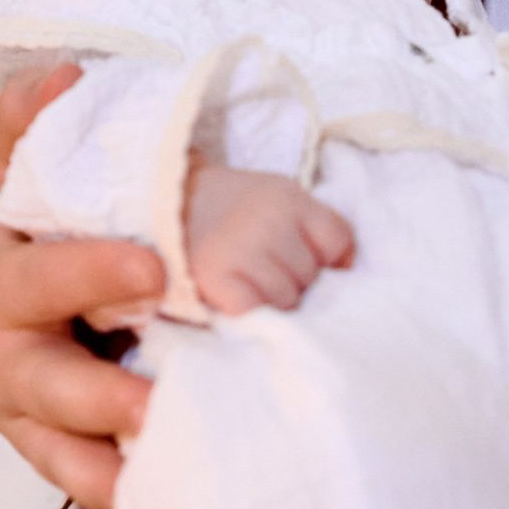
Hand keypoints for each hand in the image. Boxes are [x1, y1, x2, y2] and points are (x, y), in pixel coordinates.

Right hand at [0, 67, 164, 508]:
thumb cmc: (7, 236)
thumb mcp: (0, 176)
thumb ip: (21, 125)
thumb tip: (59, 75)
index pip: (38, 282)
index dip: (91, 273)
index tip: (156, 267)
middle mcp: (0, 365)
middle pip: (49, 391)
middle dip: (106, 399)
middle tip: (165, 402)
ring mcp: (27, 423)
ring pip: (68, 462)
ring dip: (121, 473)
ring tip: (185, 481)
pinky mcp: (56, 461)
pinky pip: (91, 493)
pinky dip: (132, 506)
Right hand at [184, 164, 354, 314]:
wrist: (165, 205)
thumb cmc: (228, 210)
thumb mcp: (274, 197)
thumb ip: (309, 226)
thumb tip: (344, 272)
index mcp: (287, 196)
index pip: (338, 241)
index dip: (327, 259)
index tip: (305, 260)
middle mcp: (268, 219)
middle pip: (312, 275)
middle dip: (296, 280)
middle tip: (266, 270)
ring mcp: (240, 248)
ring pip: (287, 299)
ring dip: (273, 300)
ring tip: (249, 283)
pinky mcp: (214, 278)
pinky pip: (255, 311)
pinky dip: (249, 311)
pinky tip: (236, 296)